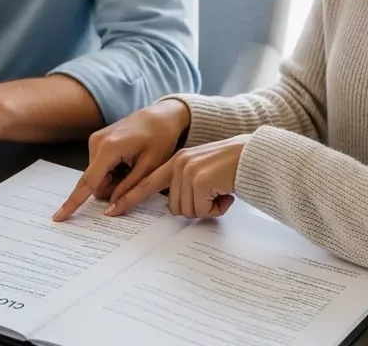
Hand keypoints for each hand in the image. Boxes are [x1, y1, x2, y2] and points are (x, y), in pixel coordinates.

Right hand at [52, 99, 190, 221]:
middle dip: (114, 187)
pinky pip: (100, 168)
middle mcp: (96, 142)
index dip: (73, 202)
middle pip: (96, 183)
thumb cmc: (161, 137)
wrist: (162, 116)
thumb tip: (111, 208)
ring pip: (98, 177)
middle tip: (136, 173)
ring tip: (134, 164)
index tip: (58, 217)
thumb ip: (129, 188)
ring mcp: (95, 141)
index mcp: (108, 148)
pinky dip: (114, 170)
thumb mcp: (150, 166)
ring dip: (115, 178)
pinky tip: (128, 159)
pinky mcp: (97, 142)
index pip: (88, 182)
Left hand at [105, 135, 249, 218]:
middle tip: (215, 197)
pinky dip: (217, 208)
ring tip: (222, 192)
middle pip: (175, 208)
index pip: (147, 183)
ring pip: (188, 210)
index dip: (129, 199)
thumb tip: (180, 209)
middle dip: (197, 208)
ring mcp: (188, 170)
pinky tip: (227, 194)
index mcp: (177, 162)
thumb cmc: (233, 168)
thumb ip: (187, 185)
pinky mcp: (200, 179)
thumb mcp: (204, 173)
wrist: (256, 156)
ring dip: (208, 208)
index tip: (112, 211)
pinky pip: (202, 210)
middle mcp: (179, 164)